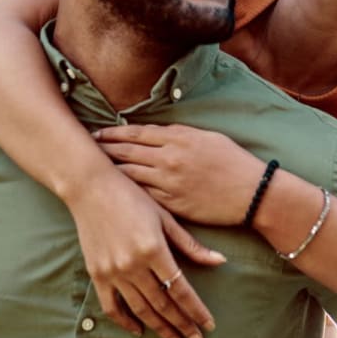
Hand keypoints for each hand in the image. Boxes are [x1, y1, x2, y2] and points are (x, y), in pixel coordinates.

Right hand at [65, 165, 225, 337]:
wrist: (91, 188)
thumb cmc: (133, 197)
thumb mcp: (165, 217)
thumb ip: (190, 244)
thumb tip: (220, 262)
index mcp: (154, 249)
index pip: (181, 289)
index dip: (196, 310)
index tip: (208, 326)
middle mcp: (133, 264)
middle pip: (163, 304)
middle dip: (182, 324)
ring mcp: (113, 272)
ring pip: (141, 309)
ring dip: (160, 327)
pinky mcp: (97, 274)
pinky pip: (112, 307)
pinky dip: (126, 322)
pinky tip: (140, 330)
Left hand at [93, 123, 264, 224]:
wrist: (251, 192)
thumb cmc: (233, 162)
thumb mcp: (207, 137)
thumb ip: (180, 134)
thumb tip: (157, 133)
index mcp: (178, 138)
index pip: (137, 133)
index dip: (114, 133)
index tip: (99, 133)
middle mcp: (170, 158)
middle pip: (127, 152)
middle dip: (104, 149)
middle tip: (85, 148)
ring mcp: (169, 183)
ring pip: (130, 174)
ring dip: (110, 171)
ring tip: (93, 169)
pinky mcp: (172, 204)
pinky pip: (143, 196)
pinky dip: (127, 192)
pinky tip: (114, 191)